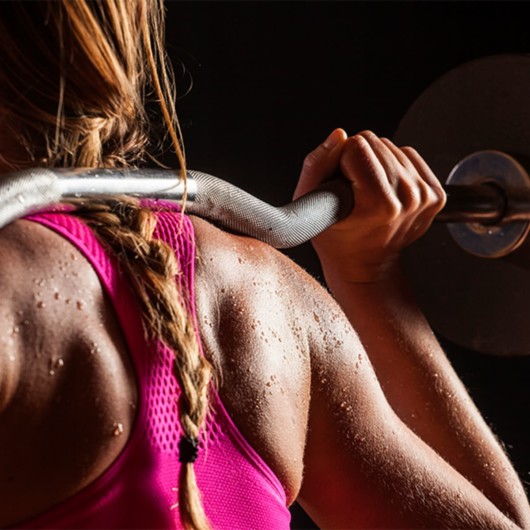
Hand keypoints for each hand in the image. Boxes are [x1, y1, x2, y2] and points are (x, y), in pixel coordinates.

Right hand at [294, 129, 445, 282]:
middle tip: (354, 191)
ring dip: (376, 163)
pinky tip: (384, 188)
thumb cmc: (336, 239)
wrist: (365, 266)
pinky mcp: (436, 194)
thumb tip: (339, 135)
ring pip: (393, 146)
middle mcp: (409, 198)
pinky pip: (410, 154)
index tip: (341, 187)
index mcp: (380, 203)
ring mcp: (426, 196)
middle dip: (359, 160)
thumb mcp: (311, 203)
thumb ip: (318, 164)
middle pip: (376, 141)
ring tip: (368, 192)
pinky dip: (394, 167)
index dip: (340, 162)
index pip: (356, 145)